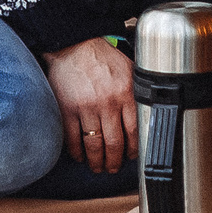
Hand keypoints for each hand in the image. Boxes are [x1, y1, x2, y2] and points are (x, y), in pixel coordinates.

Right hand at [42, 36, 135, 173]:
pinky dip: (76, 152)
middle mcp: (108, 102)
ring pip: (94, 145)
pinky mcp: (67, 109)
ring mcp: (86, 107)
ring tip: (97, 166)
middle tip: (112, 168)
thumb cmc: (101, 56)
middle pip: (115, 144)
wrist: (74, 44)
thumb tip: (145, 115)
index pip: (135, 131)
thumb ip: (135, 92)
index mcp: (126, 93)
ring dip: (96, 161)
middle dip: (114, 162)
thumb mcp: (128, 69)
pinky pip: (73, 139)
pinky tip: (79, 156)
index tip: (130, 157)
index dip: (133, 150)